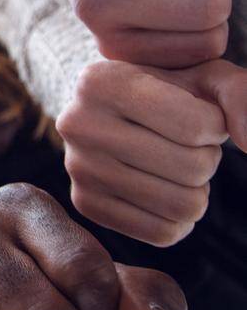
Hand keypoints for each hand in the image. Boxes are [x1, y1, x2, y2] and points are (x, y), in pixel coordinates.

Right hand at [58, 58, 246, 245]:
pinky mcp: (86, 204)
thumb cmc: (162, 92)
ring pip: (182, 206)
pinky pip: (163, 233)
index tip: (200, 117)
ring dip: (198, 189)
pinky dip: (181, 219)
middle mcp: (80, 124)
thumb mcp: (199, 77)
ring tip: (179, 168)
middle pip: (192, 169)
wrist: (106, 113)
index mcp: (102, 81)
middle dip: (208, 158)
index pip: (194, 126)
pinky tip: (167, 192)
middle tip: (190, 146)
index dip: (215, 127)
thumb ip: (237, 92)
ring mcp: (79, 167)